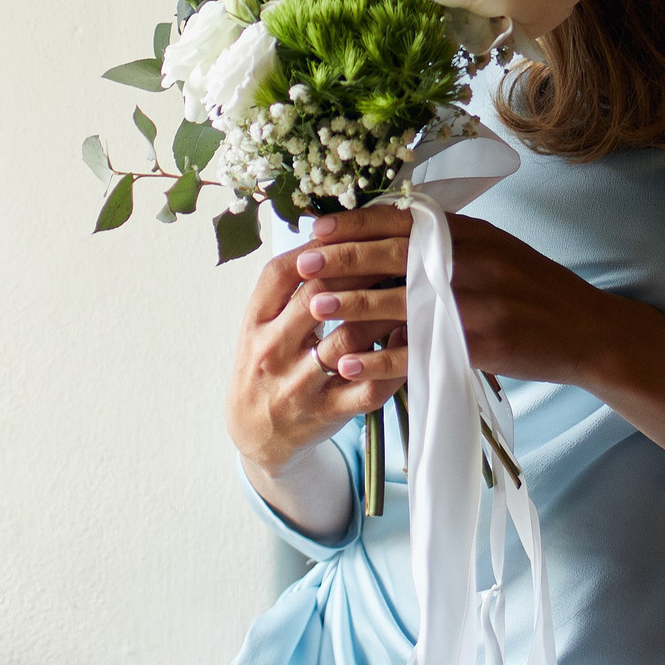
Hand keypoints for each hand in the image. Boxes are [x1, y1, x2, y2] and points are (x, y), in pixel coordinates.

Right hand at [226, 245, 405, 488]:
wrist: (253, 432)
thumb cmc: (267, 363)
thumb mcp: (262, 322)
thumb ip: (289, 285)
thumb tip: (334, 232)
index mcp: (254, 321)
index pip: (284, 272)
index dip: (322, 247)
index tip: (355, 232)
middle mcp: (271, 351)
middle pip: (318, 297)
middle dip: (361, 271)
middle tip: (395, 252)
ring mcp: (298, 386)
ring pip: (348, 341)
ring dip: (384, 313)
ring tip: (411, 289)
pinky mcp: (326, 413)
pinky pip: (368, 387)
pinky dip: (394, 364)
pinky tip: (410, 340)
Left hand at [297, 207, 664, 470]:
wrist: (586, 330)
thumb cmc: (532, 290)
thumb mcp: (493, 250)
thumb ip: (446, 242)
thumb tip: (388, 234)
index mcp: (470, 232)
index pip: (402, 219)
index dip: (355, 223)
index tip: (315, 228)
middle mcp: (472, 259)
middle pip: (395, 255)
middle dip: (343, 260)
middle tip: (301, 264)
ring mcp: (478, 302)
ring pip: (402, 302)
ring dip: (353, 307)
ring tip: (314, 311)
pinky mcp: (483, 343)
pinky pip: (420, 352)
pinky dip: (380, 360)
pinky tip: (350, 366)